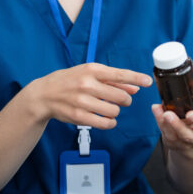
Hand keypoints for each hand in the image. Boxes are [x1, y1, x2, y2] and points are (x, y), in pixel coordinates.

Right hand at [27, 62, 152, 128]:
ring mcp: (82, 101)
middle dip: (125, 100)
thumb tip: (135, 88)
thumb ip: (113, 80)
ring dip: (116, 111)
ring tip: (110, 108)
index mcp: (92, 70)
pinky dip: (110, 122)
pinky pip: (104, 123)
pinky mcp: (78, 116)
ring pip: (114, 111)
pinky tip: (107, 119)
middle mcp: (87, 84)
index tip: (148, 82)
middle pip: (121, 96)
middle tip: (121, 100)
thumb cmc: (70, 81)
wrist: (44, 94)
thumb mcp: (90, 73)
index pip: (120, 74)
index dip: (136, 79)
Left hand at [151, 105, 192, 151]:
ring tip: (158, 110)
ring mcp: (186, 144)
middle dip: (176, 125)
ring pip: (174, 136)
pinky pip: (166, 135)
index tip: (189, 114)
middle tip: (167, 114)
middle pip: (188, 135)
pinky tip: (156, 112)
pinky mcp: (174, 145)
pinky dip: (160, 124)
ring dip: (164, 124)